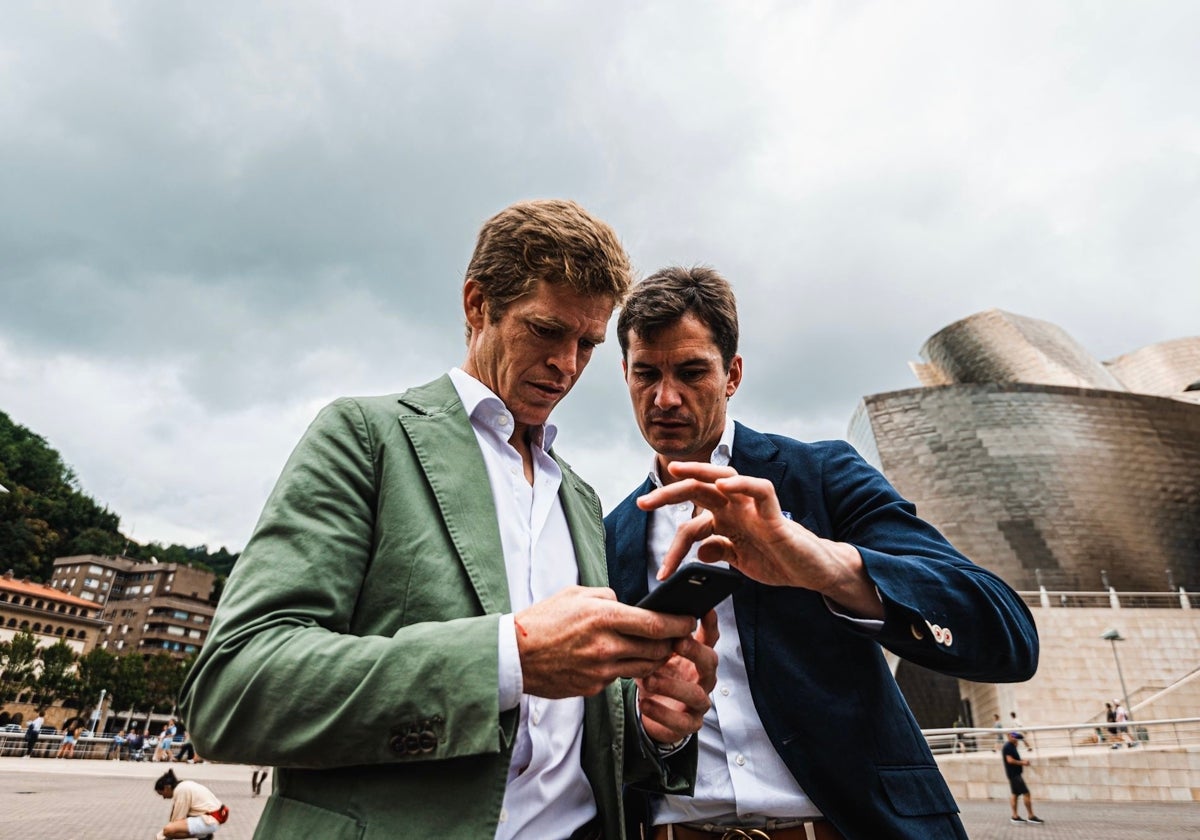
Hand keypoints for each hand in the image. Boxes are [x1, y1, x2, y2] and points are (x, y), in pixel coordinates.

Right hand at [516, 586, 698, 697]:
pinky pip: (621, 678)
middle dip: (672, 643)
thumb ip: (608, 597)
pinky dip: (626, 668)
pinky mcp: (593, 687)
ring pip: (644, 667)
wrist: (515, 655)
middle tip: (678, 636)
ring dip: (655, 658)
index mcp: (604, 617)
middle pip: (657, 649)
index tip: (689, 620)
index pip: (656, 624)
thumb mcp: (576, 594)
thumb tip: (629, 606)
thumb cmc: (544, 619)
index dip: (679, 623)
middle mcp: (606, 646)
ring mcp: (601, 670)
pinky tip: (622, 659)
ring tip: (656, 648)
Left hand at [637, 462, 882, 618]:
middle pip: (698, 490)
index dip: (673, 545)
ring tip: (674, 473)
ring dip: (698, 473)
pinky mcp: (775, 514)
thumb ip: (719, 552)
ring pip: (723, 479)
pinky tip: (724, 486)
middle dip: (668, 493)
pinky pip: (760, 490)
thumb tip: (698, 551)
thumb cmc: (777, 560)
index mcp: (725, 521)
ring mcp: (754, 509)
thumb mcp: (740, 562)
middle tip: (642, 503)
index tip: (661, 572)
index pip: (691, 522)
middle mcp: (736, 509)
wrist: (811, 571)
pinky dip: (742, 484)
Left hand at [637, 610, 718, 744]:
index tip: (705, 610)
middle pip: (710, 662)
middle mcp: (703, 678)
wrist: (652, 710)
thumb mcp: (657, 654)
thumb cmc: (657, 674)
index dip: (710, 624)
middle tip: (677, 642)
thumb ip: (658, 639)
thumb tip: (646, 613)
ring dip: (672, 685)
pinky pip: (682, 721)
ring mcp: (699, 702)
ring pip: (697, 694)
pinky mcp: (690, 723)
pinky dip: (663, 713)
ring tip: (649, 679)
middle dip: (695, 651)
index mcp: (697, 657)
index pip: (709, 638)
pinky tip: (645, 703)